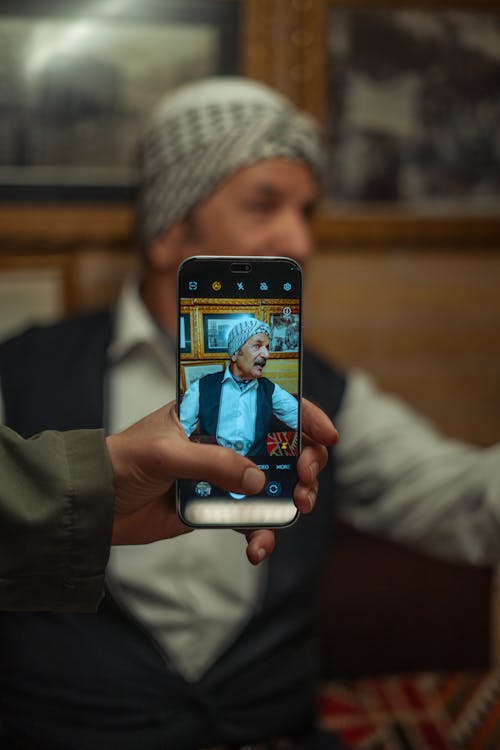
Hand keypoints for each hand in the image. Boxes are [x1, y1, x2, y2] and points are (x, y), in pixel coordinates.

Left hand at [106, 399, 337, 562]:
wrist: (96, 507)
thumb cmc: (122, 462)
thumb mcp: (165, 453)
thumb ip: (212, 461)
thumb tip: (259, 481)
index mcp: (214, 410)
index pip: (267, 401)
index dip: (302, 413)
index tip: (326, 433)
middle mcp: (226, 438)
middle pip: (282, 443)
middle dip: (305, 459)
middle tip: (306, 477)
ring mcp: (225, 473)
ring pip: (275, 483)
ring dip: (293, 497)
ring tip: (296, 510)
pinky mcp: (218, 506)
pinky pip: (252, 519)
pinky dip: (261, 534)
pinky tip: (257, 549)